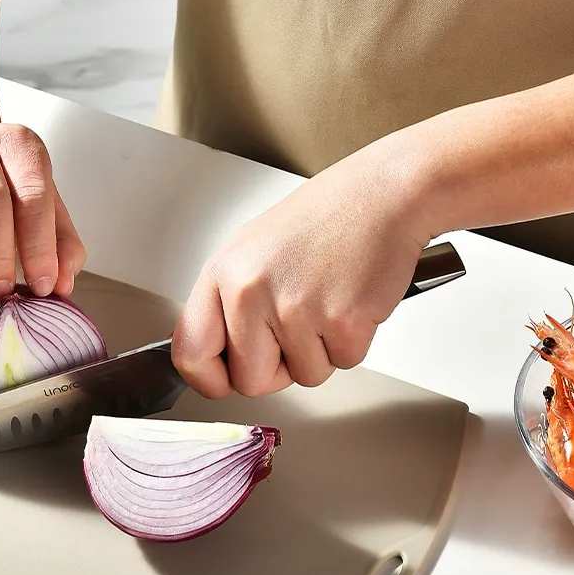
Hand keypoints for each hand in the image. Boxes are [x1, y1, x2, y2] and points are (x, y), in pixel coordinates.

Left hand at [172, 145, 433, 397]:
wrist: (383, 193)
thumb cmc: (323, 219)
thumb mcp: (252, 252)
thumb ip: (228, 305)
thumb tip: (217, 356)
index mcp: (222, 274)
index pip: (190, 353)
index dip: (210, 379)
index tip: (226, 379)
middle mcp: (250, 293)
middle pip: (249, 381)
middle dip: (277, 369)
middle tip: (296, 329)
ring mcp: (295, 309)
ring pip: (303, 377)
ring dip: (320, 352)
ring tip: (327, 302)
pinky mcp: (341, 322)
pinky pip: (343, 364)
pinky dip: (352, 342)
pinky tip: (350, 301)